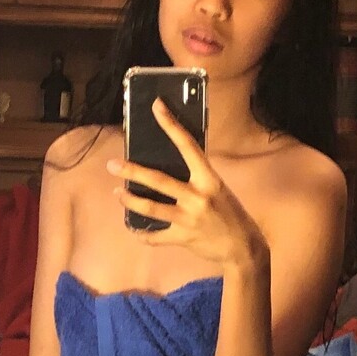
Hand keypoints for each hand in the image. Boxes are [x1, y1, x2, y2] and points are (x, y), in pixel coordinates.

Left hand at [107, 99, 265, 267]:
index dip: (171, 125)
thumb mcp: (217, 189)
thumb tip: (171, 163)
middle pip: (159, 180)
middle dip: (133, 171)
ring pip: (152, 208)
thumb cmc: (230, 214)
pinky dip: (143, 235)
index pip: (188, 145)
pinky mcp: (183, 238)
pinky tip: (134, 230)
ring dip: (131, 200)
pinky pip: (156, 237)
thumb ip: (197, 178)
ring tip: (117, 193)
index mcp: (209, 179)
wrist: (244, 248)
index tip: (156, 107)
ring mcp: (189, 219)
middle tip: (112, 165)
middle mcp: (198, 197)